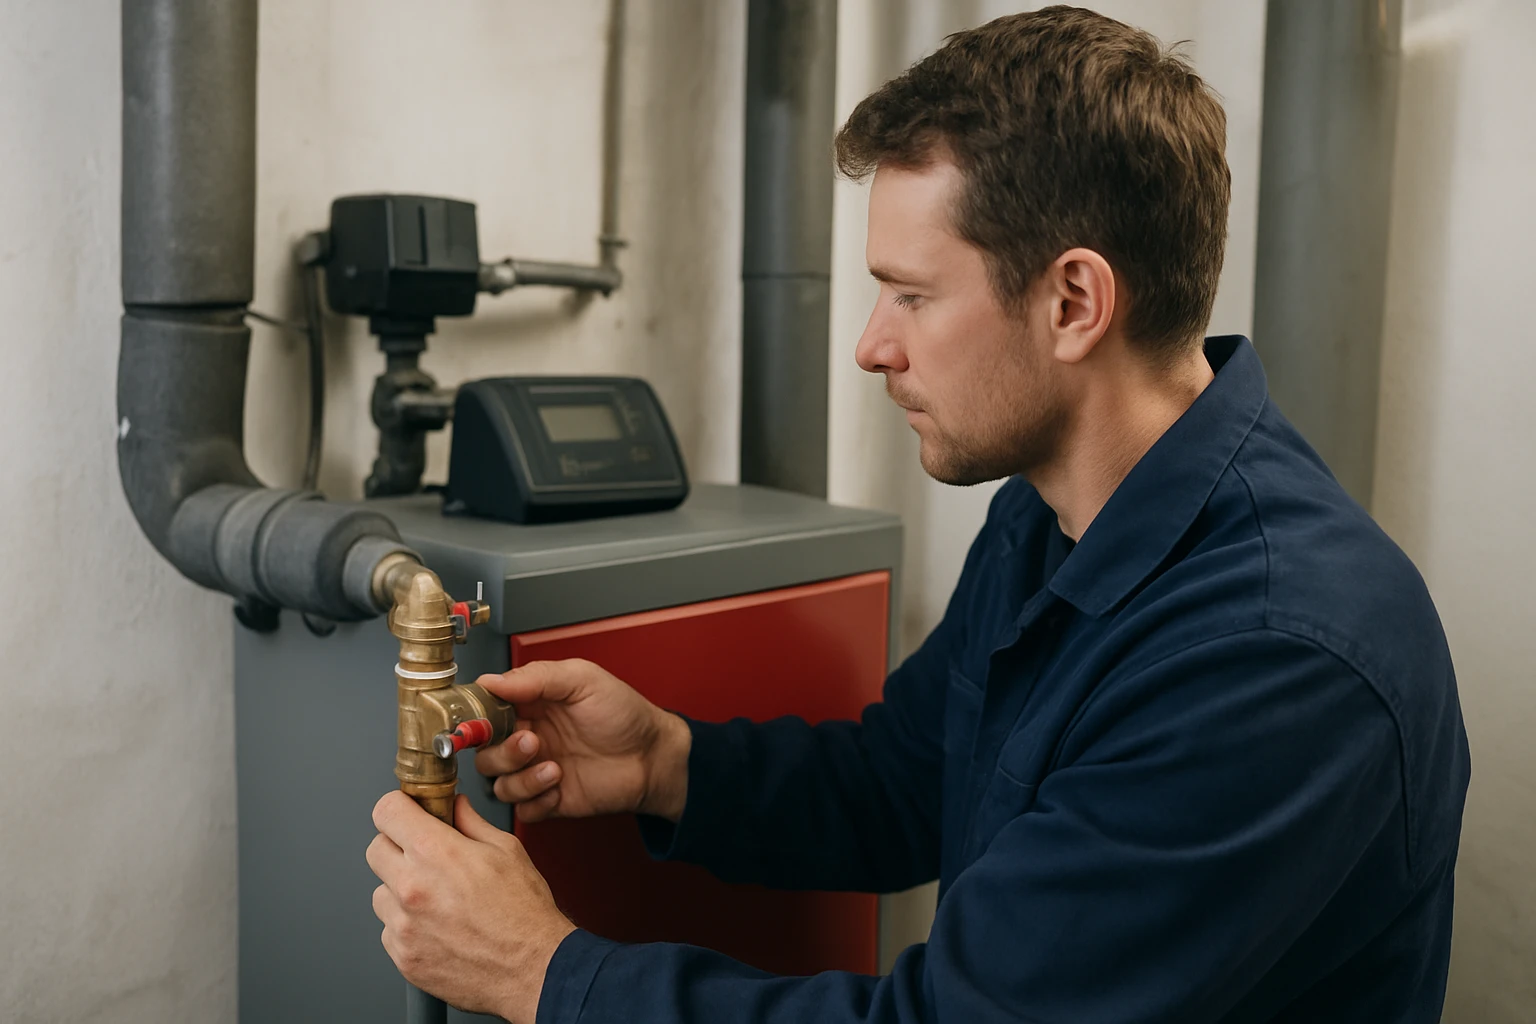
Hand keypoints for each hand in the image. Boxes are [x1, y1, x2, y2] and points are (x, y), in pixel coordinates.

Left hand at [367, 791, 574, 1023]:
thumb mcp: (507, 850)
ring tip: (438, 900)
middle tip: (425, 856)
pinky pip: (390, 930)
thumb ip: (471, 823)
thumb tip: (455, 807)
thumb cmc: (524, 912)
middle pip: (375, 849)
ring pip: (381, 893)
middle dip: (397, 846)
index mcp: (435, 853)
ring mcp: (403, 926)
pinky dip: (408, 926)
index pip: (386, 811)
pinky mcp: (403, 956)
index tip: (407, 813)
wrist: (533, 968)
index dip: (399, 808)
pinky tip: (439, 927)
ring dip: (401, 891)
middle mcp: (411, 887)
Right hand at [472, 659, 691, 823]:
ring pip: (498, 783)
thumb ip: (536, 677)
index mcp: (529, 706)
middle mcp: (527, 739)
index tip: (483, 721)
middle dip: (503, 752)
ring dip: (521, 778)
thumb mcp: (583, 679)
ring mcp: (536, 771)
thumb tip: (490, 681)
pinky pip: (521, 810)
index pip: (484, 713)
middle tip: (533, 742)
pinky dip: (535, 802)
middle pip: (484, 753)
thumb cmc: (624, 713)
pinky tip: (559, 787)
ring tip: (554, 768)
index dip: (477, 719)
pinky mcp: (549, 800)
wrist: (653, 755)